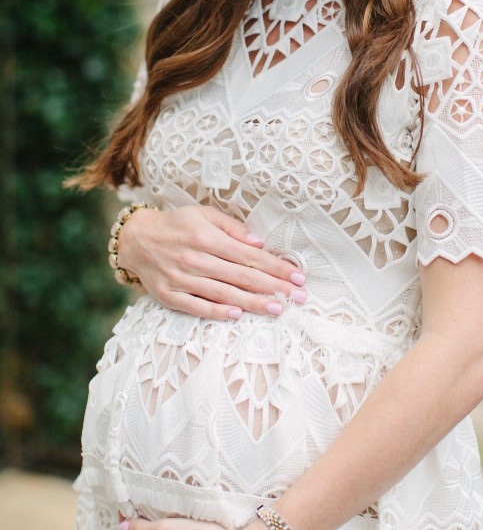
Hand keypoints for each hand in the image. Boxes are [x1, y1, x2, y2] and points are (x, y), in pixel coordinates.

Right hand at [117, 205, 305, 319]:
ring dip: (253, 303)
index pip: (249, 255)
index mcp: (206, 236)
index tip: (298, 277)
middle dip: (274, 288)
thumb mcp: (203, 214)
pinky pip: (197, 307)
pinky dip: (217, 312)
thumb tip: (258, 243)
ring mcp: (181, 279)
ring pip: (223, 293)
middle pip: (242, 276)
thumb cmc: (177, 225)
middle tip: (298, 298)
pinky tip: (237, 315)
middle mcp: (195, 259)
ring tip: (277, 309)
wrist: (136, 240)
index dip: (276, 267)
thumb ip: (232, 227)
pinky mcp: (169, 296)